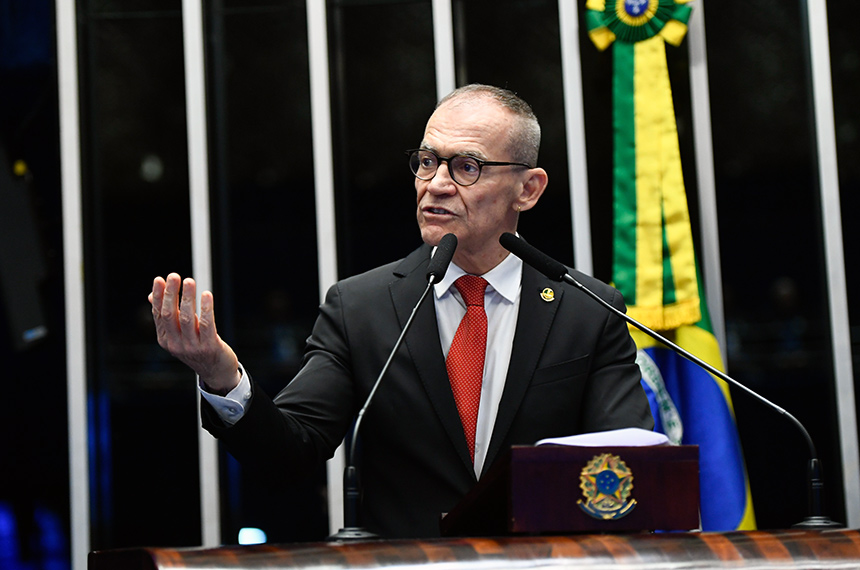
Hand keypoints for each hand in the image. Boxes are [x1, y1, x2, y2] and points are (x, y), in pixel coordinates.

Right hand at [149, 273, 239, 393]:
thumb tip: (152, 295)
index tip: (160, 279)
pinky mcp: (209, 347)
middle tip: (174, 276)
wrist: (217, 371)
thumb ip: (168, 315)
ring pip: (187, 318)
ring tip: (189, 281)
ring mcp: (192, 347)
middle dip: (171, 294)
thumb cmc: (197, 346)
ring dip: (188, 298)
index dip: (159, 296)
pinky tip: (206, 295)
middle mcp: (176, 344)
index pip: (159, 314)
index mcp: (165, 340)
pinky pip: (206, 324)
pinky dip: (206, 308)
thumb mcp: (179, 333)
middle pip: (170, 315)